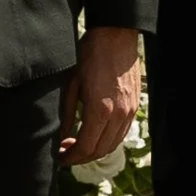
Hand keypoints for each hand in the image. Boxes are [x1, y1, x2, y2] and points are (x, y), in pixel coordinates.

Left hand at [59, 23, 141, 165]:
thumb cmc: (89, 57)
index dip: (72, 157)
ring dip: (95, 151)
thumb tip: (62, 137)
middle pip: (100, 150)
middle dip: (81, 157)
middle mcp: (118, 115)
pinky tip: (94, 135)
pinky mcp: (135, 107)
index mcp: (100, 111)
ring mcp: (129, 112)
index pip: (86, 147)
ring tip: (78, 146)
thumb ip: (67, 115)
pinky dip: (107, 140)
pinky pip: (122, 133)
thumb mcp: (71, 85)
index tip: (60, 157)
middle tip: (66, 153)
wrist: (115, 38)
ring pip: (113, 144)